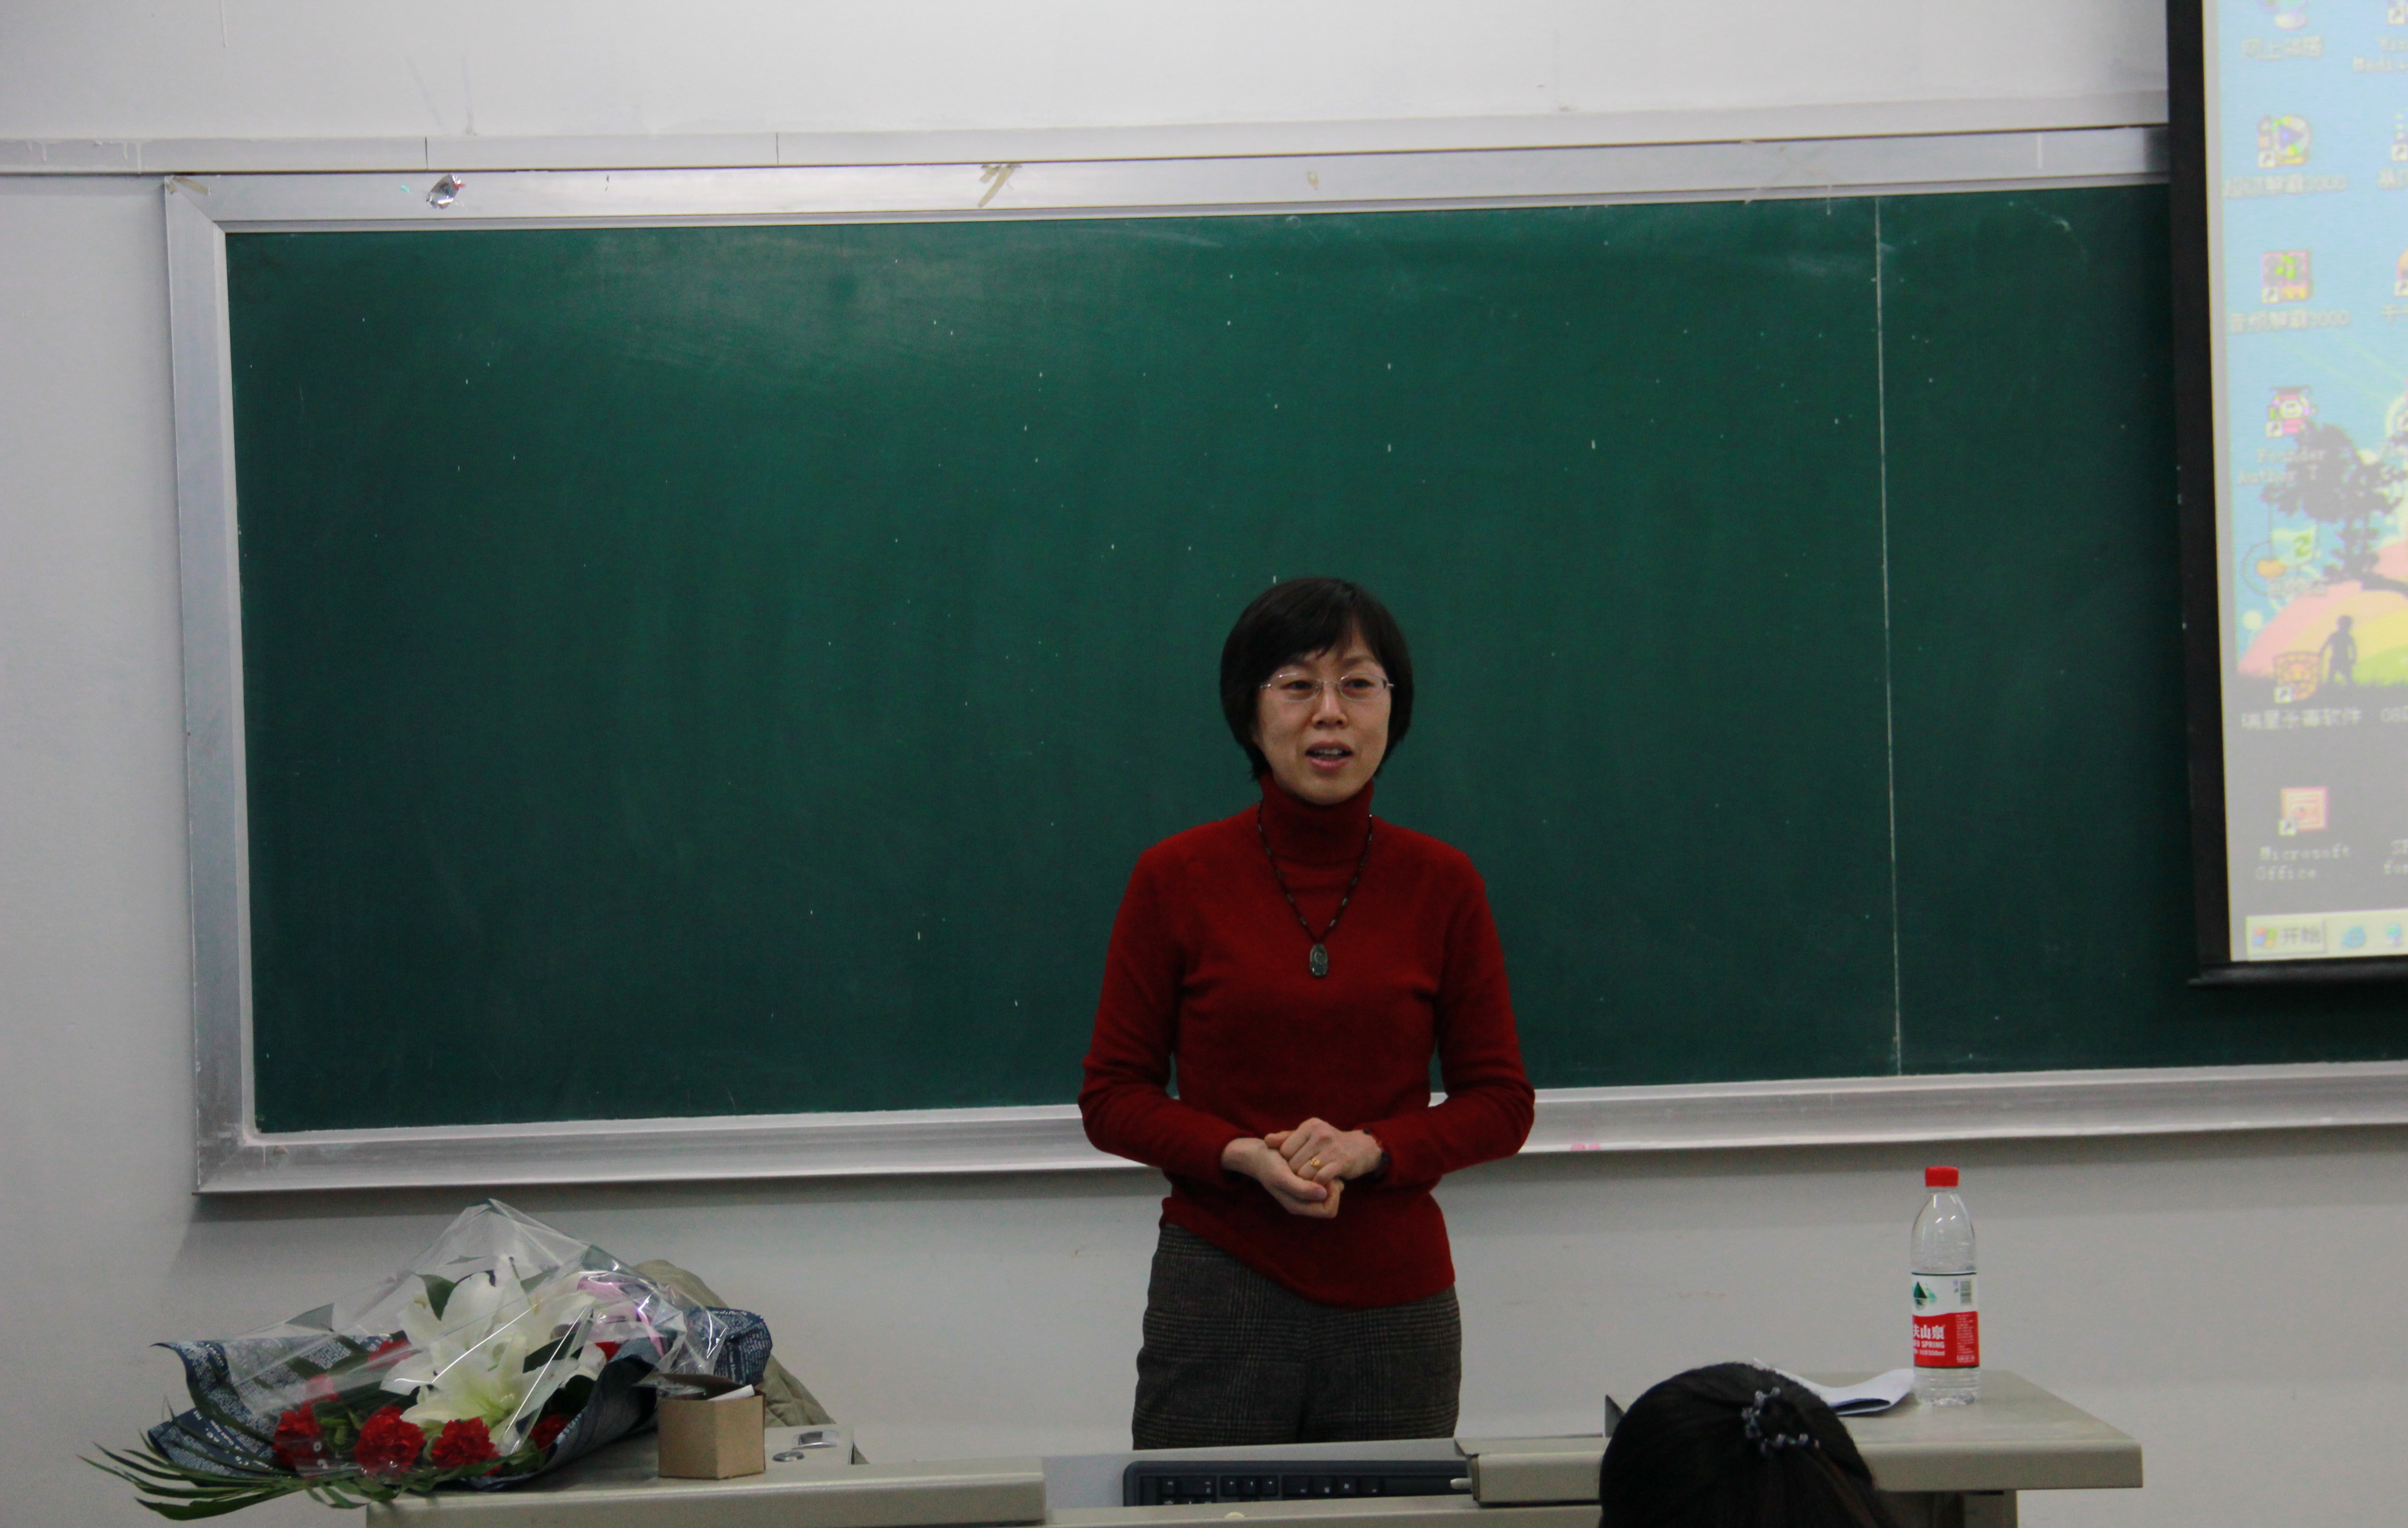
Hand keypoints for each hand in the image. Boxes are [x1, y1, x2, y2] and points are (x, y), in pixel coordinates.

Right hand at [1220, 1137, 1343, 1218]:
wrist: (1257, 1154)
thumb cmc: (1268, 1164)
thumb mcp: (1281, 1176)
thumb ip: (1301, 1189)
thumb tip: (1323, 1194)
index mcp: (1297, 1206)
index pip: (1329, 1210)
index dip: (1332, 1195)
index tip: (1326, 1178)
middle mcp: (1302, 1203)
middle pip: (1330, 1202)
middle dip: (1332, 1186)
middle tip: (1326, 1169)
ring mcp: (1303, 1194)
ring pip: (1329, 1192)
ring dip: (1328, 1178)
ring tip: (1320, 1164)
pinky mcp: (1303, 1183)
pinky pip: (1323, 1183)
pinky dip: (1323, 1172)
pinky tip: (1316, 1161)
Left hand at [1264, 1119, 1384, 1187]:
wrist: (1360, 1148)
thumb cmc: (1328, 1143)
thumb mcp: (1308, 1136)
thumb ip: (1287, 1138)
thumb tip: (1266, 1140)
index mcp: (1310, 1125)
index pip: (1285, 1150)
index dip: (1286, 1162)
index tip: (1294, 1165)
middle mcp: (1321, 1133)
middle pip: (1294, 1163)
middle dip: (1295, 1173)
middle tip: (1302, 1175)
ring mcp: (1332, 1147)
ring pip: (1305, 1173)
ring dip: (1306, 1181)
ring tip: (1310, 1180)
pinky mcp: (1342, 1161)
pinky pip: (1320, 1178)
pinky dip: (1318, 1184)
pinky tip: (1321, 1183)